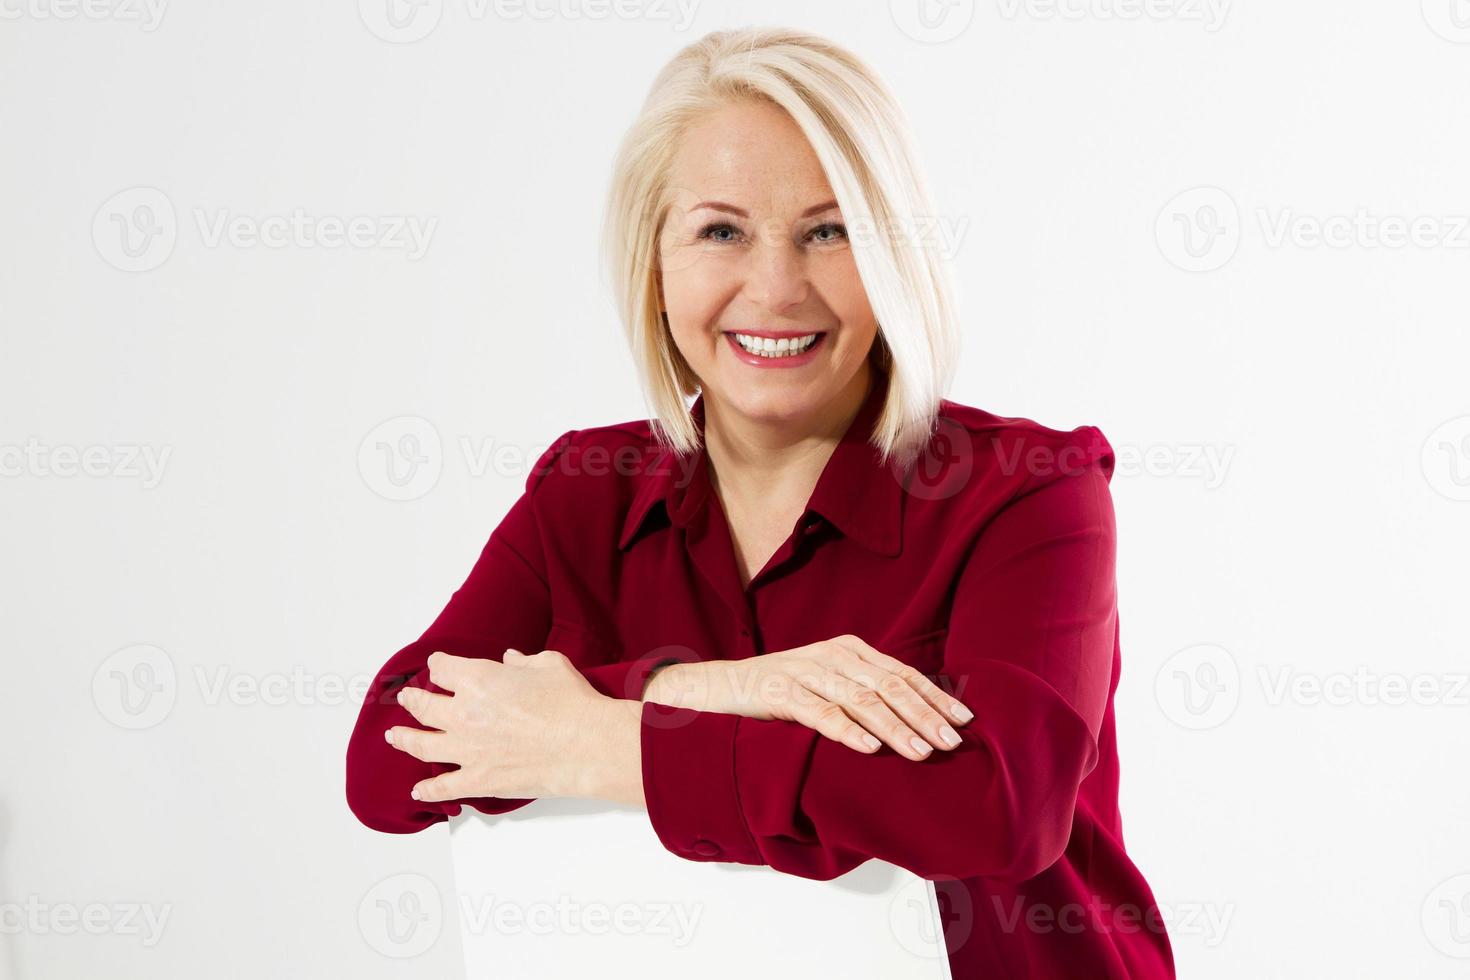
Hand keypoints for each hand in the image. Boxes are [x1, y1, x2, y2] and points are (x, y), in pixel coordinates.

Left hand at [385, 648, 616, 803]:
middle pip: (424, 706)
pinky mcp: (478, 779)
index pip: (444, 669)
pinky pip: (444, 786)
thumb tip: (511, 661)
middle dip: (413, 700)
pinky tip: (418, 790)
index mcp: (479, 679)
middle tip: (407, 698)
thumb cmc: (571, 703)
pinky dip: (428, 790)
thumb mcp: (549, 665)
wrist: (585, 745)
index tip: (438, 666)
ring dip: (405, 739)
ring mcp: (467, 749)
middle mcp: (464, 713)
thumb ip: (523, 662)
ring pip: (422, 745)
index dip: (439, 665)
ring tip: (395, 736)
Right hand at [646, 635, 974, 760]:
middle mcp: (833, 655)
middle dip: (924, 715)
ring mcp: (806, 672)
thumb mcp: (830, 682)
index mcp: (850, 650)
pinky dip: (847, 730)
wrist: (723, 685)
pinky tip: (869, 748)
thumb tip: (918, 720)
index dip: (934, 696)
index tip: (963, 720)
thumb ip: (866, 691)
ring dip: (895, 727)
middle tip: (951, 742)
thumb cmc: (784, 690)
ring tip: (920, 751)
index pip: (902, 673)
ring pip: (861, 700)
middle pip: (888, 686)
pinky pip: (820, 713)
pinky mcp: (781, 693)